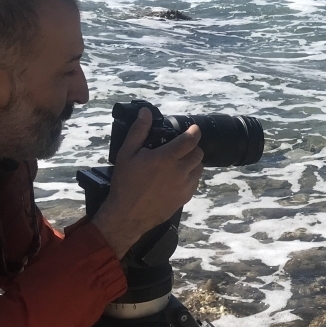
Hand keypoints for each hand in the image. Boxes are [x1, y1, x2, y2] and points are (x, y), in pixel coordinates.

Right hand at [92, 108, 203, 258]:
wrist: (128, 214)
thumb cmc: (126, 182)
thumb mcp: (126, 154)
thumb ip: (139, 131)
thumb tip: (146, 112)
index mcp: (167, 158)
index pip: (190, 140)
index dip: (194, 132)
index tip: (193, 129)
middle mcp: (180, 171)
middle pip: (199, 154)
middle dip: (192, 148)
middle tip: (181, 148)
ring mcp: (185, 186)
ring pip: (199, 168)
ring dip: (193, 163)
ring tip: (179, 163)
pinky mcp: (186, 198)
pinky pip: (195, 182)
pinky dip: (190, 177)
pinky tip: (177, 178)